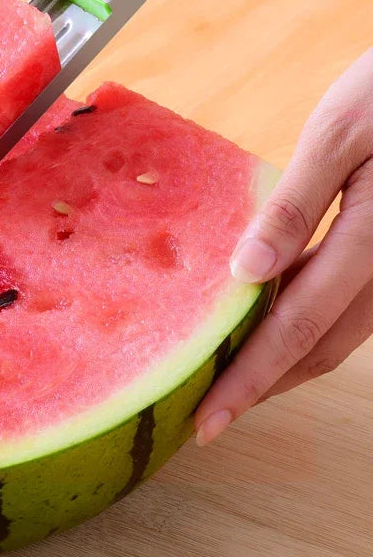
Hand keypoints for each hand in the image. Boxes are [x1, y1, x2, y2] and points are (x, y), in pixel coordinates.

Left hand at [194, 47, 372, 444]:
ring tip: (230, 379)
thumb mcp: (337, 135)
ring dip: (283, 362)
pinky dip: (303, 324)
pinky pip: (346, 304)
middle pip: (319, 347)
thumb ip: (296, 206)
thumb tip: (247, 274)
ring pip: (336, 334)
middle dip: (262, 385)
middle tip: (210, 414)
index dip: (251, 380)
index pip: (299, 327)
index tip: (210, 420)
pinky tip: (266, 321)